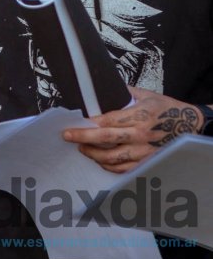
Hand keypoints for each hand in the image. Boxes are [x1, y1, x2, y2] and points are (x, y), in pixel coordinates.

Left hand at [63, 86, 201, 171]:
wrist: (192, 124)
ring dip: (93, 154)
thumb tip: (101, 89)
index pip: (107, 121)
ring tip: (81, 148)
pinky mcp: (148, 162)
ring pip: (113, 157)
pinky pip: (124, 168)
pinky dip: (109, 166)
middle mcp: (141, 135)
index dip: (88, 124)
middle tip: (67, 136)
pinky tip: (99, 160)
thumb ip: (123, 93)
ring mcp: (145, 151)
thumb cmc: (168, 108)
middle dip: (83, 137)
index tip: (73, 123)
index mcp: (140, 116)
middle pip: (106, 139)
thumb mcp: (146, 94)